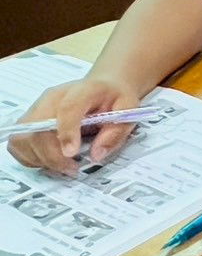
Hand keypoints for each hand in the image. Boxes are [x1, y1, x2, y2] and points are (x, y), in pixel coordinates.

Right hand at [7, 77, 141, 174]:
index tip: (72, 154)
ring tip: (63, 165)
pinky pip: (18, 143)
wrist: (103, 87)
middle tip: (72, 168)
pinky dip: (31, 156)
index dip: (66, 133)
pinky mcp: (28, 120)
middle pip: (38, 128)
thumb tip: (96, 155)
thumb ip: (115, 133)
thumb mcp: (128, 111)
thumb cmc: (114, 99)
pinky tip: (50, 159)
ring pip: (24, 137)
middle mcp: (53, 97)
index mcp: (83, 90)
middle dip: (53, 155)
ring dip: (41, 158)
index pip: (67, 109)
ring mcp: (37, 108)